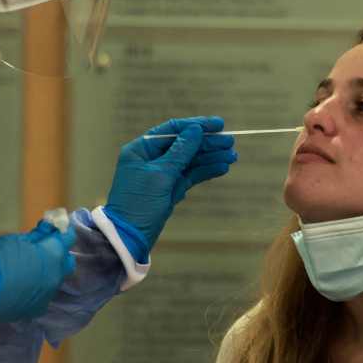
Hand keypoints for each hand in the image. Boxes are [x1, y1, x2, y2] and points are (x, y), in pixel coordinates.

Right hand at [0, 221, 75, 323]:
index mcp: (53, 254)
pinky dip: (38, 289)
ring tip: (30, 270)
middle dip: (59, 254)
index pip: (68, 238)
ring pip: (56, 281)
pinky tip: (24, 287)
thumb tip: (47, 230)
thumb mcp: (16, 240)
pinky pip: (44, 296)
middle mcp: (56, 275)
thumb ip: (36, 237)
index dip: (62, 231)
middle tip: (43, 250)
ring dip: (48, 273)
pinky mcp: (38, 309)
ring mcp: (48, 294)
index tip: (56, 228)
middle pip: (66, 262)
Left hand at [103, 116, 237, 258]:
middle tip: (230, 142)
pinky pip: (190, 175)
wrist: (130, 238)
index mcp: (141, 149)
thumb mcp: (160, 175)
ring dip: (211, 157)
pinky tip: (222, 167)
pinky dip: (206, 171)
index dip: (196, 126)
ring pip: (190, 161)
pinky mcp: (170, 189)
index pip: (172, 130)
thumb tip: (195, 130)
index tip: (219, 124)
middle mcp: (151, 158)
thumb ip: (180, 151)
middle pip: (184, 145)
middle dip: (208, 143)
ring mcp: (162, 174)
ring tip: (232, 156)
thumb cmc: (139, 204)